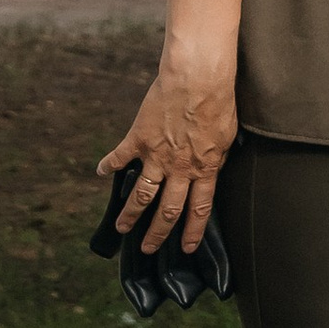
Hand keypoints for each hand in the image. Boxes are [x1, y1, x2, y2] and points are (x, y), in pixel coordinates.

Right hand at [99, 58, 239, 256]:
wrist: (198, 80)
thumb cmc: (219, 103)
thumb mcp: (228, 136)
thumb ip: (217, 158)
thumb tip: (211, 170)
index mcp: (204, 169)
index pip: (199, 208)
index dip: (192, 230)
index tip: (185, 248)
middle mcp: (179, 168)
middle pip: (167, 210)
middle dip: (157, 233)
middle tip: (147, 248)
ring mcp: (157, 155)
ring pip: (141, 194)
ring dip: (130, 214)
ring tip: (121, 227)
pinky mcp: (139, 138)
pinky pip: (120, 157)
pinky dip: (109, 165)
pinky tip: (100, 172)